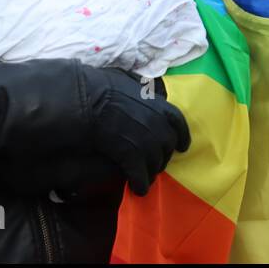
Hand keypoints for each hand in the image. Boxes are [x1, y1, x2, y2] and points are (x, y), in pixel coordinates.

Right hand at [79, 66, 190, 194]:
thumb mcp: (126, 78)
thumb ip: (140, 85)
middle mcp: (157, 122)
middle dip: (163, 156)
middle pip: (167, 145)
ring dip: (152, 171)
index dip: (182, 135)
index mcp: (158, 104)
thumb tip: (146, 87)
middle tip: (156, 164)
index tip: (183, 146)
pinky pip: (140, 173)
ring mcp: (145, 139)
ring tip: (146, 178)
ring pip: (156, 161)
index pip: (178, 122)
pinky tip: (137, 189)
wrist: (86, 100)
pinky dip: (140, 182)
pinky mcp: (131, 154)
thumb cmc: (102, 86)